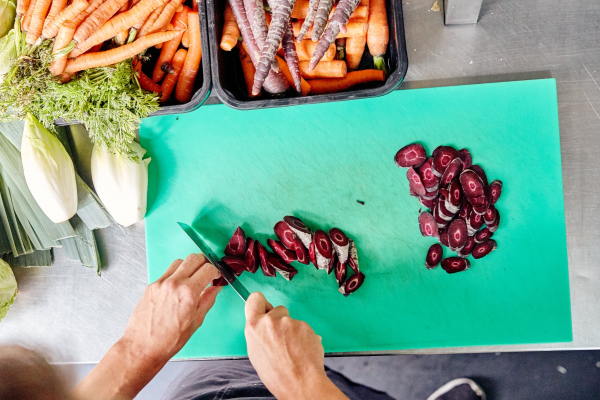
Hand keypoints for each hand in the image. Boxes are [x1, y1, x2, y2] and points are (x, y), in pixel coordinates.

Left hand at [74, 254, 221, 399]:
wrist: (143, 347)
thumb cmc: (169, 340)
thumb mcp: (196, 321)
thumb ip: (208, 300)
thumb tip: (216, 288)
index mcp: (189, 293)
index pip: (208, 269)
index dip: (216, 271)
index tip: (216, 275)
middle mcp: (174, 283)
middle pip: (194, 258)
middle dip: (204, 262)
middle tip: (207, 271)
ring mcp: (161, 283)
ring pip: (180, 262)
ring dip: (189, 265)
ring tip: (192, 277)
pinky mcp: (151, 285)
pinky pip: (167, 272)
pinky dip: (176, 274)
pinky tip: (178, 285)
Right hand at [244, 293, 348, 399]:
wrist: (299, 382)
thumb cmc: (277, 374)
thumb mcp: (256, 352)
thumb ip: (258, 333)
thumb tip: (263, 324)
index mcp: (254, 327)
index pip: (255, 299)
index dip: (261, 303)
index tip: (266, 308)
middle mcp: (270, 321)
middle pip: (277, 309)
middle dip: (281, 319)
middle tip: (282, 337)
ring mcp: (288, 322)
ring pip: (291, 319)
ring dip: (293, 329)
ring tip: (293, 348)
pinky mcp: (304, 325)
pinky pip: (303, 327)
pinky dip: (304, 335)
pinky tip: (302, 349)